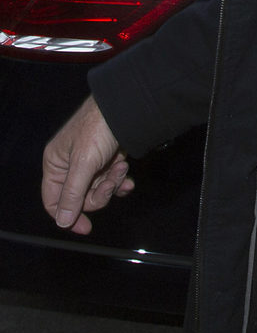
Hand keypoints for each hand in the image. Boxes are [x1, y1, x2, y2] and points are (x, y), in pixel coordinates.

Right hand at [41, 94, 134, 234]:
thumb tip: (62, 222)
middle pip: (80, 198)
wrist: (127, 105)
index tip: (86, 227)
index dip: (67, 216)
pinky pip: (111, 181)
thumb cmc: (99, 128)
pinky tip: (127, 173)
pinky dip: (119, 180)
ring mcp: (90, 163)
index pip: (54, 201)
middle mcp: (70, 165)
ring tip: (122, 167)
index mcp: (55, 164)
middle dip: (99, 193)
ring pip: (98, 190)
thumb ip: (73, 193)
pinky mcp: (107, 160)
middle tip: (111, 183)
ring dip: (112, 183)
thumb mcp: (84, 163)